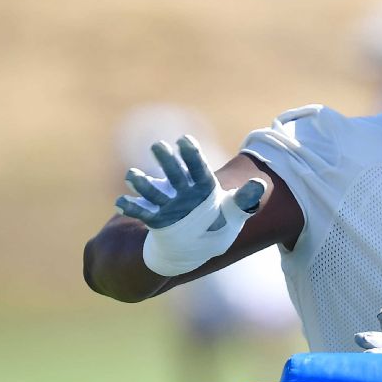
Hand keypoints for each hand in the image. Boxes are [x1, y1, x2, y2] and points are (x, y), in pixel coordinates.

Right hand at [115, 135, 265, 275]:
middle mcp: (184, 191)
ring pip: (154, 192)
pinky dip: (132, 208)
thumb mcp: (235, 211)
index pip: (198, 167)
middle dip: (167, 161)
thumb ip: (245, 199)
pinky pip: (143, 213)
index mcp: (204, 186)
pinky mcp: (158, 219)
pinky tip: (121, 202)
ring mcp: (169, 204)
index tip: (184, 139)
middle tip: (157, 145)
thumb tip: (260, 184)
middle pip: (175, 174)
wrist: (201, 242)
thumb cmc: (219, 221)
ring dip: (143, 183)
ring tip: (132, 174)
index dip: (192, 155)